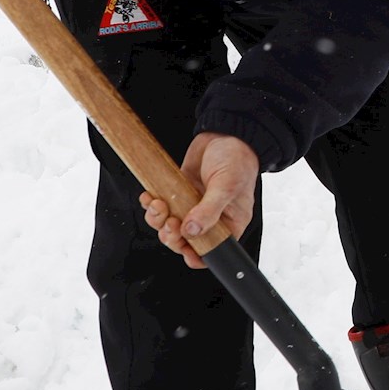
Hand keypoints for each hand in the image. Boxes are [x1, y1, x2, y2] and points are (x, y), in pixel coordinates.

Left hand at [139, 132, 260, 268]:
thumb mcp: (226, 186)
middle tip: (170, 222)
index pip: (211, 251)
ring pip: (169, 227)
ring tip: (158, 205)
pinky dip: (151, 205)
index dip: (196, 255)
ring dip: (158, 220)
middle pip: (185, 242)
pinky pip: (161, 209)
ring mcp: (192, 207)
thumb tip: (192, 230)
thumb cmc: (237, 159)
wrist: (224, 134)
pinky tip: (151, 197)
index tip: (184, 248)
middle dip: (172, 235)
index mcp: (230, 223)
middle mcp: (211, 219)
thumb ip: (209, 210)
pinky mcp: (179, 195)